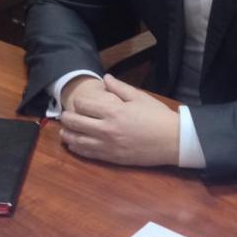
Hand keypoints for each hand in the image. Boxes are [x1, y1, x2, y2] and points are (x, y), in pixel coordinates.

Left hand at [59, 74, 178, 166]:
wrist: (172, 141)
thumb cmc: (157, 116)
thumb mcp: (139, 97)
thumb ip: (119, 87)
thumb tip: (105, 78)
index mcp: (113, 111)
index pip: (83, 105)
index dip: (77, 102)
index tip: (77, 102)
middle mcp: (106, 129)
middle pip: (75, 123)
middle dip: (66, 118)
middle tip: (65, 116)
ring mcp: (108, 145)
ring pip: (78, 141)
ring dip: (67, 135)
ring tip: (64, 131)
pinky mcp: (112, 158)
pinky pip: (88, 154)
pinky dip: (77, 149)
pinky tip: (74, 145)